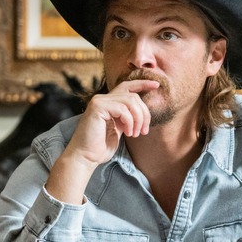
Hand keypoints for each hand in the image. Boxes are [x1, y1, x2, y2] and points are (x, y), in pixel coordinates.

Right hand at [46, 80, 158, 203]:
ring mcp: (99, 101)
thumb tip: (143, 112)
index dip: (143, 84)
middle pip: (134, 96)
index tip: (156, 85)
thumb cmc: (101, 147)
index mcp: (108, 103)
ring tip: (135, 134)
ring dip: (138, 119)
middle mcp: (103, 99)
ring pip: (131, 101)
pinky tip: (128, 133)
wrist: (85, 157)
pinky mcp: (97, 107)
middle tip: (144, 131)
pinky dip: (130, 122)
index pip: (127, 87)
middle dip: (144, 113)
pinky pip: (123, 109)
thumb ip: (128, 117)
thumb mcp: (119, 129)